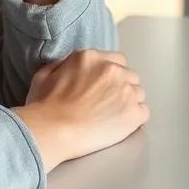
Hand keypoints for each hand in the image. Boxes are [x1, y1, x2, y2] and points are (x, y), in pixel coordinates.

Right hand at [12, 50, 148, 172]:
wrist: (53, 130)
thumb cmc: (44, 105)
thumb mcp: (44, 74)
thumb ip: (60, 65)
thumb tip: (67, 66)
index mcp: (91, 57)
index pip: (117, 60)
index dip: (112, 74)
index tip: (105, 86)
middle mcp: (112, 70)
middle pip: (130, 75)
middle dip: (122, 87)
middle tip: (109, 103)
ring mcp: (125, 91)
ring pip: (138, 93)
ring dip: (129, 102)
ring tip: (114, 116)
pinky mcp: (133, 113)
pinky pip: (143, 112)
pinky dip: (135, 119)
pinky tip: (121, 126)